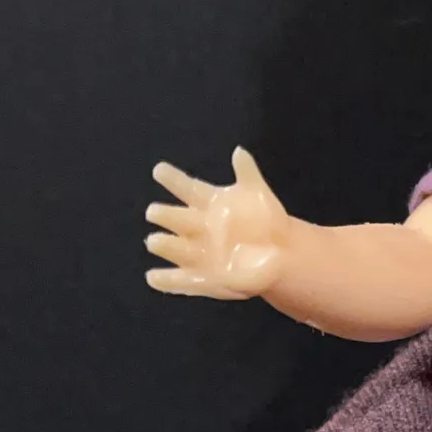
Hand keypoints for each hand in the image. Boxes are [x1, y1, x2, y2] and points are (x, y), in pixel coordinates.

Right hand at [144, 148, 291, 299]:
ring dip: (165, 246)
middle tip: (154, 211)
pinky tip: (152, 278)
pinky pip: (181, 279)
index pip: (187, 188)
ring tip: (154, 241)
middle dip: (166, 216)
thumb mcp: (258, 193)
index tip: (159, 169)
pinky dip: (167, 280)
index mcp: (208, 204)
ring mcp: (199, 253)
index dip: (173, 179)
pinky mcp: (203, 277)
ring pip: (176, 248)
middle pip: (177, 219)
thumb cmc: (264, 220)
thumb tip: (238, 151)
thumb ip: (247, 173)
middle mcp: (197, 227)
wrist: (278, 253)